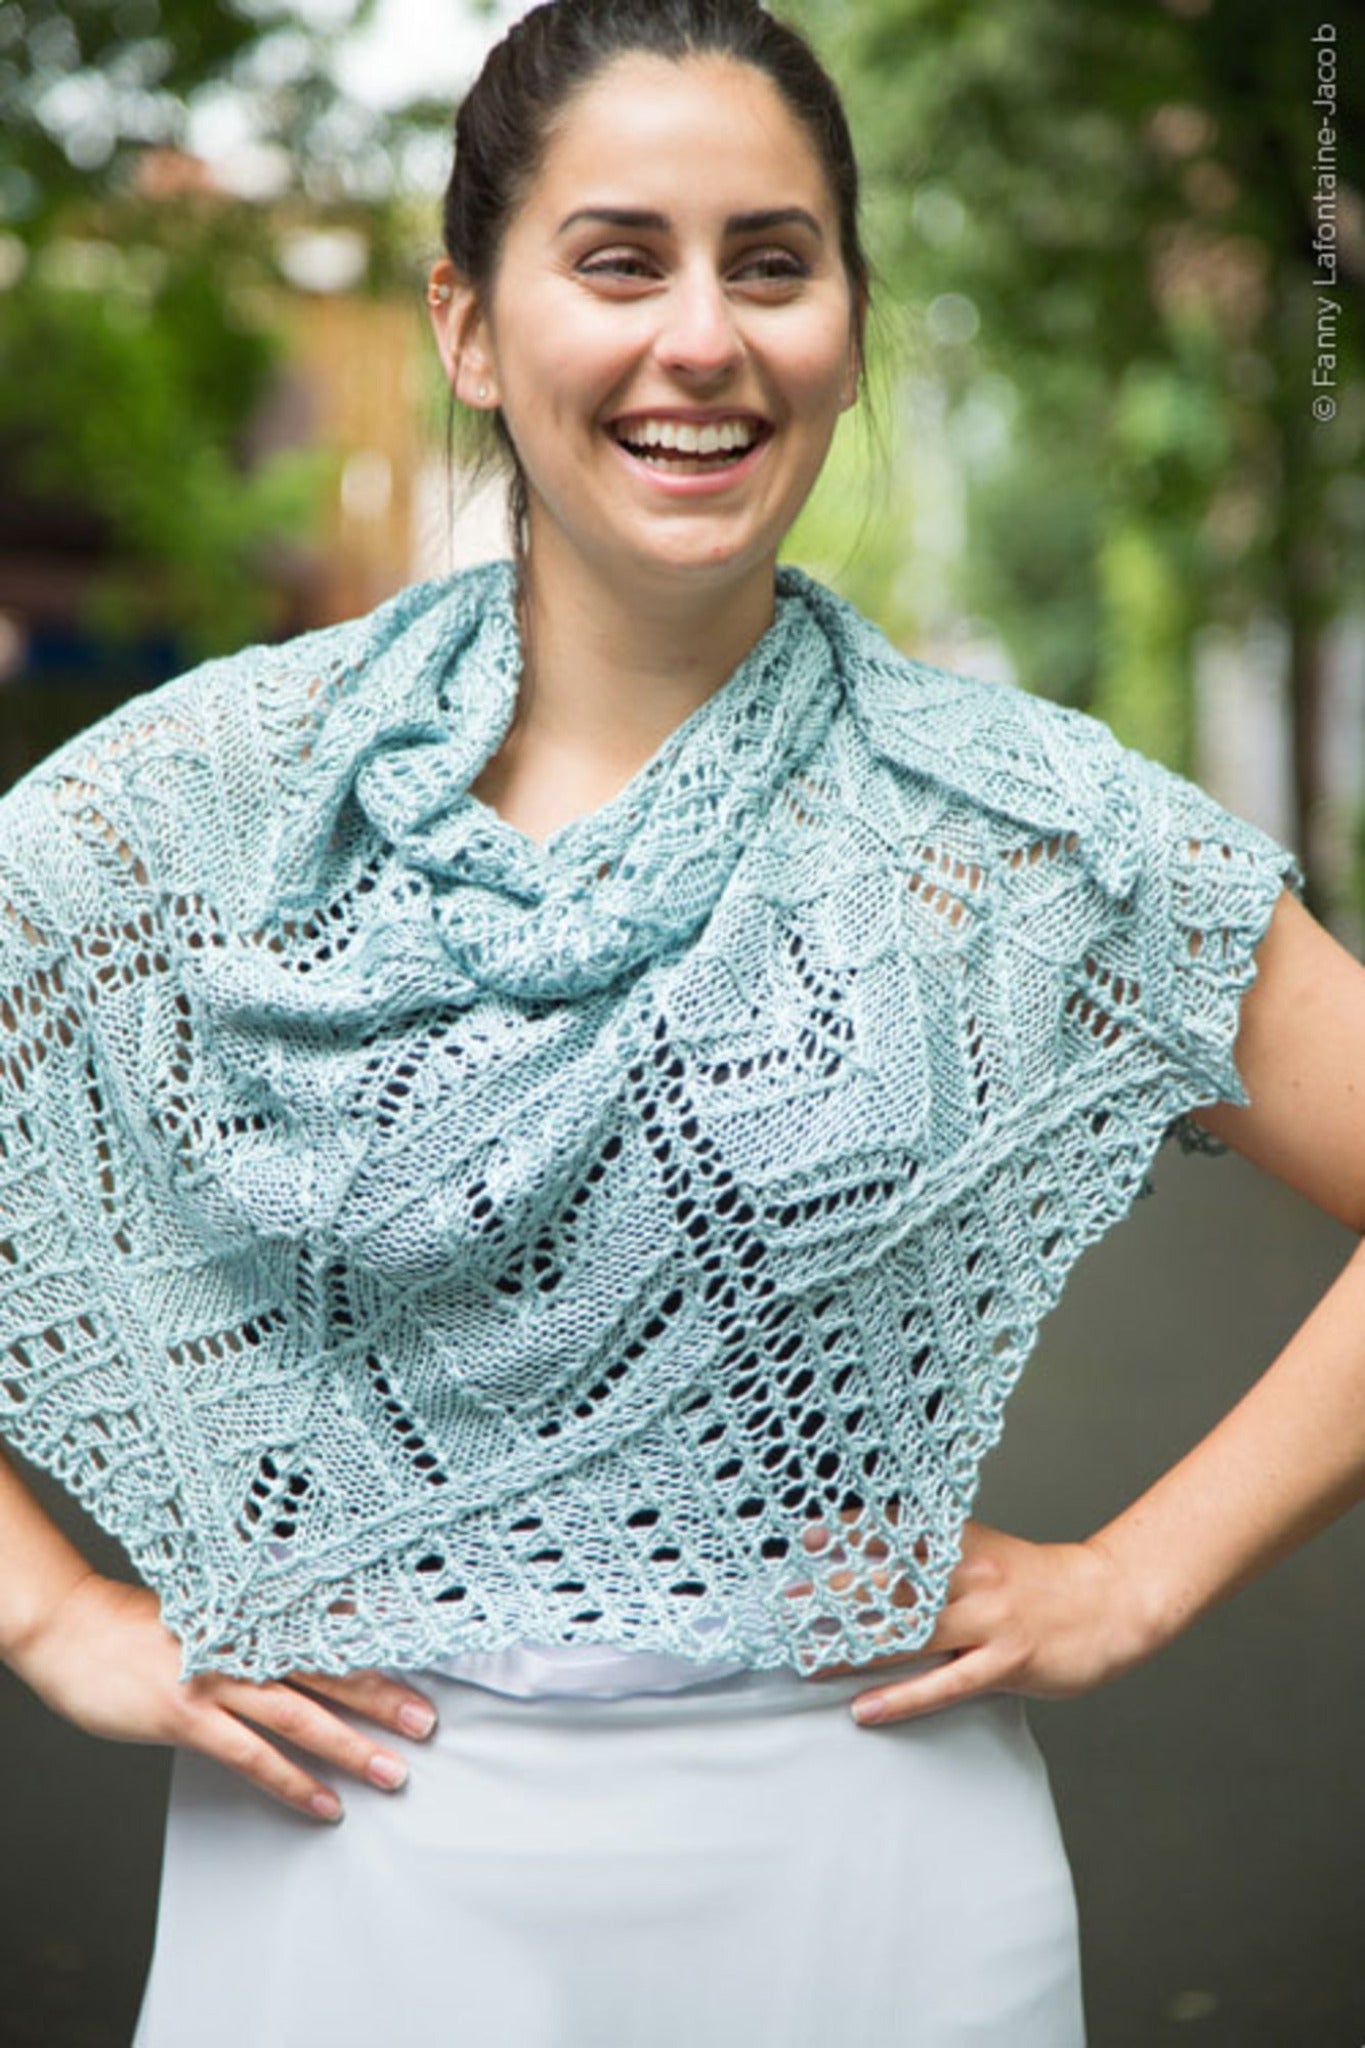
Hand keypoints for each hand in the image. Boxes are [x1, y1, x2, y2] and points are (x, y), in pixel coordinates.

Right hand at [8, 1571, 439, 1822]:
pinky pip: (251, 1755)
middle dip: (384, 1696)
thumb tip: (312, 1642)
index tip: (428, 1653)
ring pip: (301, 1714)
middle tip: (428, 1721)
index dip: (380, 1641)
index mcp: (256, 1612)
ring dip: (351, 1745)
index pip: (330, 1625)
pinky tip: (324, 1802)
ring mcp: (218, 1678)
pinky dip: (292, 1781)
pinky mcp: (188, 1715)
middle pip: (330, 1668)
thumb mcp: (214, 1611)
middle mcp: (246, 1641)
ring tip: (393, 1771)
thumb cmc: (144, 1622)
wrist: (74, 1628)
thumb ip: (262, 1628)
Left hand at [796, 1513, 1150, 1724]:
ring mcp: (989, 1619)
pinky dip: (901, 1698)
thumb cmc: (1042, 1582)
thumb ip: (942, 1557)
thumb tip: (884, 1565)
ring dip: (855, 1648)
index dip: (851, 1533)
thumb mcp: (988, 1554)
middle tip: (786, 1601)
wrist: (1112, 1601)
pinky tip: (866, 1708)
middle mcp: (971, 1575)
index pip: (898, 1533)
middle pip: (891, 1582)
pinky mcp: (1006, 1662)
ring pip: (910, 1634)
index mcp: (965, 1543)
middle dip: (835, 1592)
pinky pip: (945, 1683)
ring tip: (809, 1660)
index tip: (808, 1536)